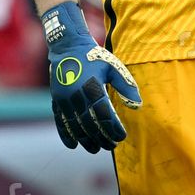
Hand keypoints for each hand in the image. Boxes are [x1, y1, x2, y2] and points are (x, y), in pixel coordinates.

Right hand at [42, 1, 140, 152]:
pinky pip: (60, 121)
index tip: (121, 137)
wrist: (68, 46)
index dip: (113, 128)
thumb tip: (138, 105)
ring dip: (86, 140)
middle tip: (111, 146)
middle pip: (90, 123)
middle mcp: (77, 95)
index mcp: (93, 86)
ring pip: (76, 126)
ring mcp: (64, 98)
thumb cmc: (95, 57)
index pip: (104, 114)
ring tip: (95, 149)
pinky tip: (73, 145)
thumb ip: (126, 86)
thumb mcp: (114, 67)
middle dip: (102, 137)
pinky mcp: (56, 100)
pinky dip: (66, 134)